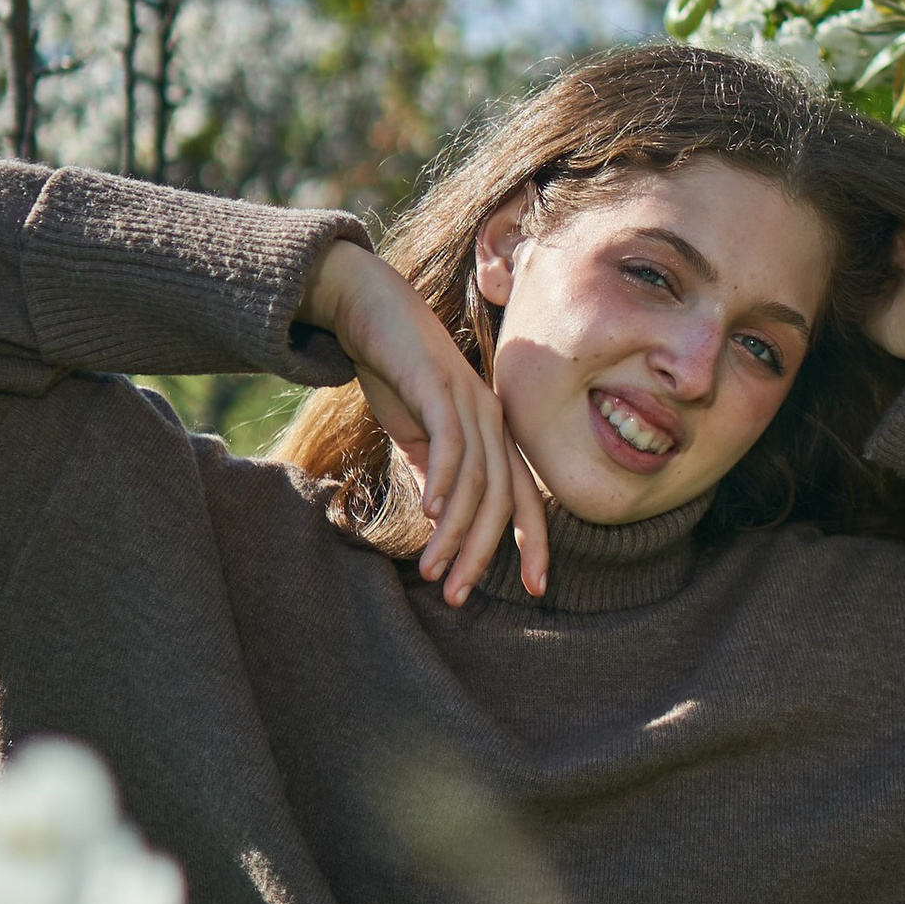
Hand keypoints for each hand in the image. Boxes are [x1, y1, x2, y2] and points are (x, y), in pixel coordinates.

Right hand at [305, 241, 550, 604]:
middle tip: (459, 598)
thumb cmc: (395, 369)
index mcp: (492, 430)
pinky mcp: (437, 384)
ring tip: (434, 572)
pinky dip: (444, 481)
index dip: (535, 541)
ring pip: (476, 480)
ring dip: (454, 532)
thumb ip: (432, 469)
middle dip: (483, 553)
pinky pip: (450, 441)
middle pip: (502, 498)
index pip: (523, 494)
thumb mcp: (417, 430)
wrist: (368, 305)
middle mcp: (491, 416)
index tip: (536, 588)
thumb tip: (439, 517)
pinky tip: (428, 515)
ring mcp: (468, 398)